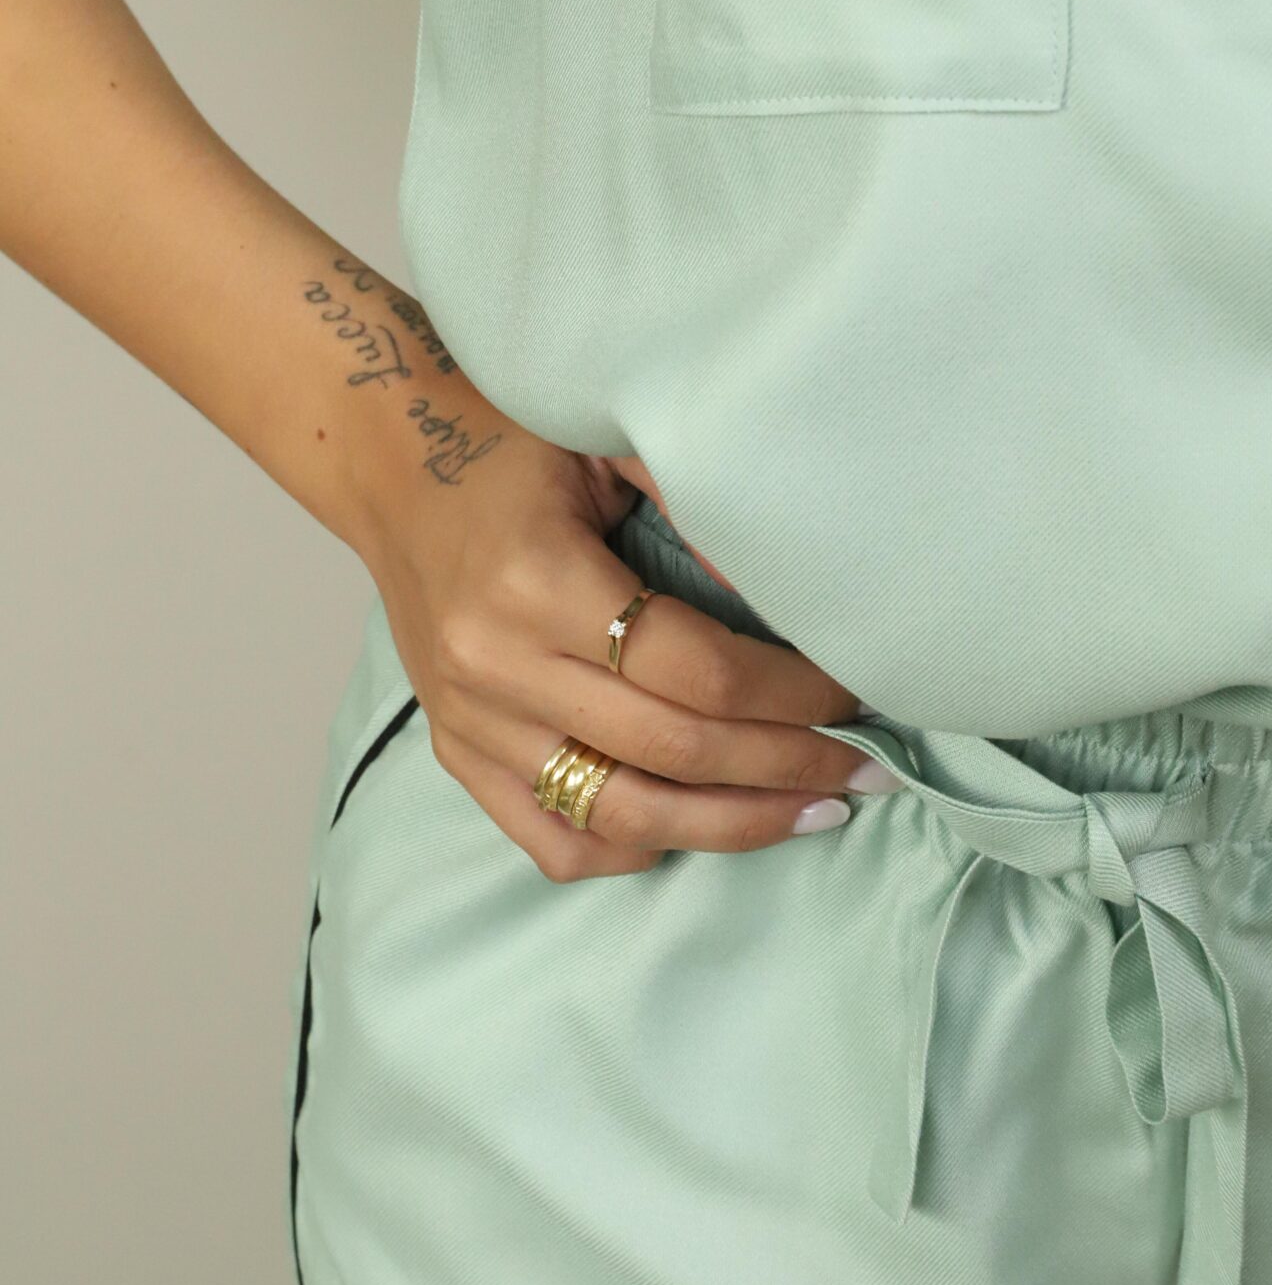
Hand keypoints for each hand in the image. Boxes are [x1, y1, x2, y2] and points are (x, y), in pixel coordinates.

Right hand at [352, 412, 891, 881]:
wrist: (391, 461)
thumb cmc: (509, 439)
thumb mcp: (603, 440)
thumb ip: (695, 505)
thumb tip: (798, 588)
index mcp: (537, 582)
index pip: (697, 670)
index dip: (792, 691)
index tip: (857, 688)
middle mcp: (497, 666)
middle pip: (674, 749)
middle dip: (787, 764)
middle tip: (868, 767)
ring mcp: (472, 722)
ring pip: (624, 812)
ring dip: (734, 825)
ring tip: (816, 813)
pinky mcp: (459, 752)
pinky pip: (554, 839)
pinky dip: (636, 845)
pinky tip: (705, 829)